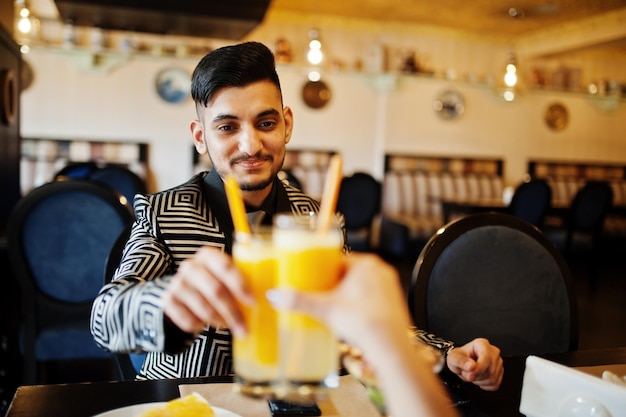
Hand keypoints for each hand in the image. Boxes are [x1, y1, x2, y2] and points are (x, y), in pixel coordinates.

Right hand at [162, 246, 252, 335]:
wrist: (182, 293)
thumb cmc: (214, 284)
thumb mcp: (226, 278)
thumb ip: (242, 282)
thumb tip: (272, 297)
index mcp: (209, 255)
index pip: (226, 267)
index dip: (240, 285)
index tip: (253, 302)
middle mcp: (191, 266)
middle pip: (215, 290)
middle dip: (232, 312)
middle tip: (244, 328)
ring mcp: (177, 283)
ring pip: (203, 307)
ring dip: (219, 321)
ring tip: (228, 326)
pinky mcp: (168, 300)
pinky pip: (186, 319)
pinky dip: (199, 325)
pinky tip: (205, 325)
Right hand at [267, 253, 411, 350]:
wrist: (390, 347)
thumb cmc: (364, 323)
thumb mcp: (325, 309)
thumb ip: (299, 300)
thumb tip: (276, 295)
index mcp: (366, 263)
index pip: (337, 260)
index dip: (322, 271)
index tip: (312, 279)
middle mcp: (381, 271)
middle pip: (348, 274)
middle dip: (333, 285)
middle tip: (319, 296)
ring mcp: (390, 287)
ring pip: (360, 286)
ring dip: (346, 295)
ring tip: (332, 308)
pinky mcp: (394, 303)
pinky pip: (371, 298)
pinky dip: (359, 305)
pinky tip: (349, 317)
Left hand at [446, 338, 503, 390]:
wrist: (462, 363)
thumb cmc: (459, 358)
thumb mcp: (454, 358)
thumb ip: (461, 361)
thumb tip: (471, 366)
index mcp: (482, 344)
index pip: (486, 358)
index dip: (478, 369)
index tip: (469, 376)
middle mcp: (493, 351)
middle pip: (490, 370)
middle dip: (476, 376)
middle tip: (466, 373)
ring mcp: (498, 362)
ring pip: (493, 379)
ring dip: (479, 381)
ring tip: (472, 374)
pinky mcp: (500, 373)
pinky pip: (495, 384)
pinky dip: (484, 385)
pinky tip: (478, 378)